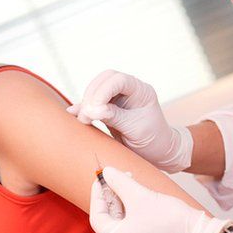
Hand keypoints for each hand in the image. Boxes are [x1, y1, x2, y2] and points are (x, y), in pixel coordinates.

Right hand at [67, 70, 191, 172]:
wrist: (157, 153)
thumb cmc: (152, 140)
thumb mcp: (134, 129)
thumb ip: (114, 116)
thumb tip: (91, 110)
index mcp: (141, 91)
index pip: (118, 80)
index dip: (103, 91)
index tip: (94, 110)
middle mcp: (129, 90)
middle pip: (104, 79)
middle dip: (92, 95)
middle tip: (86, 115)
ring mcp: (118, 97)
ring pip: (96, 88)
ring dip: (86, 102)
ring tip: (82, 119)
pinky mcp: (108, 107)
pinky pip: (92, 102)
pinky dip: (83, 108)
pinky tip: (75, 115)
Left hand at [90, 167, 230, 232]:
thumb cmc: (172, 223)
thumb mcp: (139, 196)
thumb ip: (119, 183)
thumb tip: (106, 173)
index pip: (97, 216)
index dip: (97, 195)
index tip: (101, 179)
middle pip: (109, 216)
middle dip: (112, 194)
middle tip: (117, 177)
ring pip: (120, 217)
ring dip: (123, 197)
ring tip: (130, 180)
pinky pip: (131, 221)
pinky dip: (131, 206)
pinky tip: (137, 192)